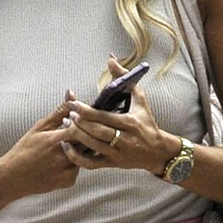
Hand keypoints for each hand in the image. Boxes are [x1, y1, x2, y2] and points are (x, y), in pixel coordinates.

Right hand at [0, 100, 81, 196]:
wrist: (13, 177)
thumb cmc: (24, 149)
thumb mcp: (40, 127)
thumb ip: (59, 111)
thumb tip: (72, 93)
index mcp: (58, 139)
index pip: (83, 125)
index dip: (84, 121)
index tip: (79, 119)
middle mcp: (65, 156)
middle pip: (88, 141)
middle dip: (86, 134)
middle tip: (78, 132)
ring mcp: (68, 171)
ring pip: (85, 155)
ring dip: (82, 148)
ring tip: (67, 146)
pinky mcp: (69, 181)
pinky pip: (79, 168)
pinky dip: (74, 163)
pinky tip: (61, 161)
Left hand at [62, 56, 177, 175]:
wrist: (157, 151)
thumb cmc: (147, 122)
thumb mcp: (140, 99)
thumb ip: (124, 78)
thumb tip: (110, 59)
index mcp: (130, 123)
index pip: (104, 117)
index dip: (87, 111)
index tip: (74, 104)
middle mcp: (123, 140)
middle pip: (96, 132)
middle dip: (79, 123)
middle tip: (68, 115)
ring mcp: (117, 154)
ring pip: (92, 146)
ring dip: (76, 136)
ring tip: (65, 125)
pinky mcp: (112, 164)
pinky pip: (91, 163)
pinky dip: (77, 157)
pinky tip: (67, 146)